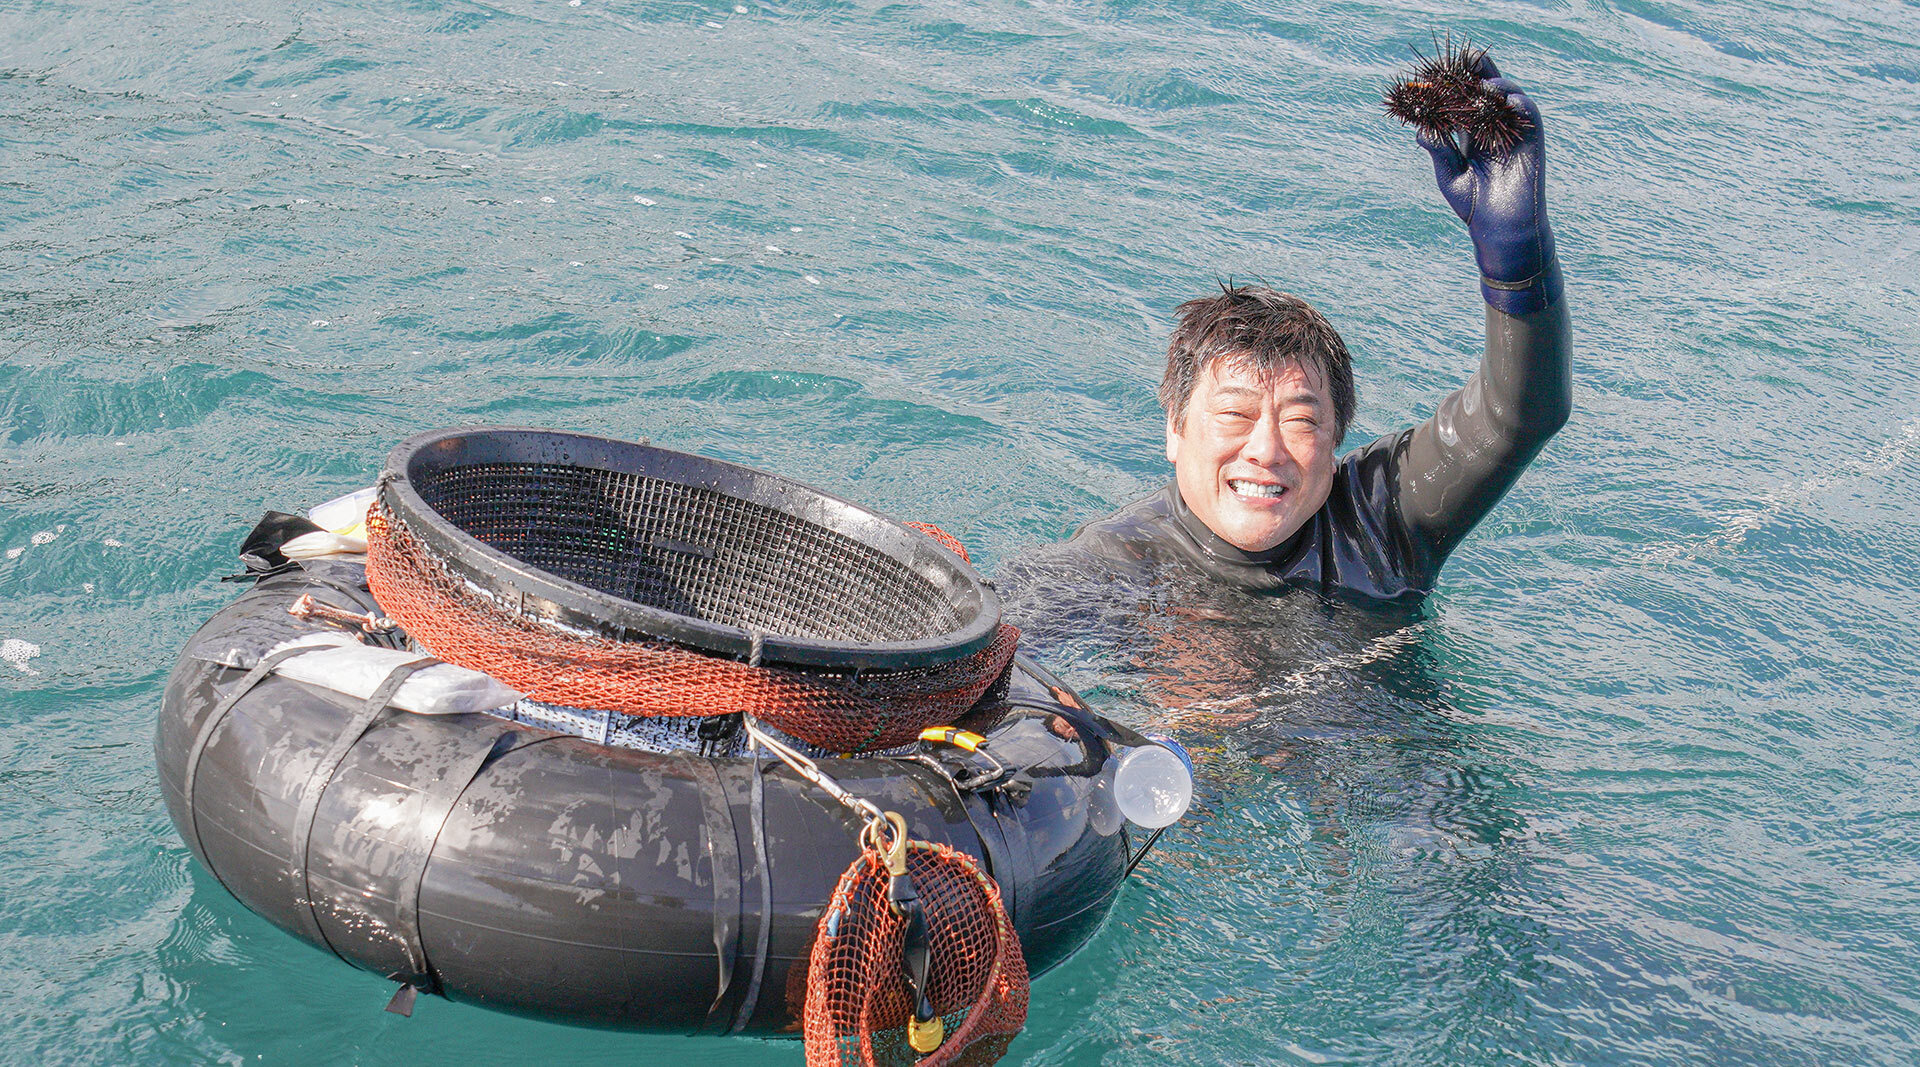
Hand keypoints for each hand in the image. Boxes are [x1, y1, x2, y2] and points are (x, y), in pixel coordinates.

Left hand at [1417, 54, 1560, 313]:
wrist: (1501, 228)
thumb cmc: (1474, 205)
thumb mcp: (1449, 175)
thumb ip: (1439, 150)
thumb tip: (1420, 131)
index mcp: (1472, 134)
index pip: (1463, 101)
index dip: (1452, 86)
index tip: (1437, 75)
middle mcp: (1493, 128)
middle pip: (1486, 90)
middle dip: (1477, 74)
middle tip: (1463, 60)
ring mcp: (1513, 131)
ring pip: (1508, 96)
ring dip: (1495, 85)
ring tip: (1480, 85)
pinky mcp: (1532, 139)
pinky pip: (1528, 112)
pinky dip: (1517, 101)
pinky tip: (1503, 97)